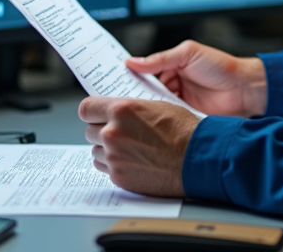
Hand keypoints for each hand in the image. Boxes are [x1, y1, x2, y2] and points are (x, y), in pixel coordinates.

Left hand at [80, 97, 200, 197]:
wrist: (197, 158)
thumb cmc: (182, 130)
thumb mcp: (153, 105)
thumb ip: (127, 109)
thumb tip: (113, 112)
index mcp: (120, 110)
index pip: (86, 109)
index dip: (91, 112)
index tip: (95, 115)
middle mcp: (112, 133)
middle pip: (89, 131)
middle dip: (102, 131)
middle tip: (120, 133)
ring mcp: (114, 157)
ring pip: (96, 151)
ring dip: (107, 150)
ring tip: (130, 148)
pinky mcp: (118, 176)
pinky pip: (104, 168)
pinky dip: (114, 165)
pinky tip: (133, 161)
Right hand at [125, 40, 267, 116]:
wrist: (244, 89)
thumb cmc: (221, 66)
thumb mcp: (188, 54)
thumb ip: (160, 59)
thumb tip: (133, 61)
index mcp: (171, 65)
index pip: (144, 69)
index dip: (129, 73)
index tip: (110, 77)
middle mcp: (172, 82)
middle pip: (145, 89)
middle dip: (132, 92)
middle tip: (116, 98)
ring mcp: (177, 100)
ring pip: (152, 104)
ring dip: (144, 106)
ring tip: (128, 110)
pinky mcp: (183, 115)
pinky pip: (165, 117)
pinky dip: (157, 118)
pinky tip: (147, 120)